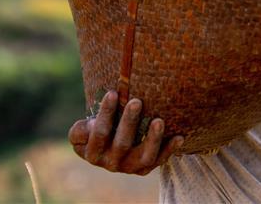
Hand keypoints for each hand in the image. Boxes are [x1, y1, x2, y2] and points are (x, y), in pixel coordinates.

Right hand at [68, 91, 183, 174]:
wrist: (110, 149)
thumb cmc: (100, 130)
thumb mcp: (83, 132)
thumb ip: (81, 130)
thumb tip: (88, 125)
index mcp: (93, 153)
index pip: (99, 133)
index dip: (105, 114)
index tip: (112, 93)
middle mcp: (112, 163)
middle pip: (122, 144)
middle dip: (129, 122)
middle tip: (137, 101)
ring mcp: (131, 166)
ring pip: (144, 156)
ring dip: (152, 139)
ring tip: (159, 121)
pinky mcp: (146, 168)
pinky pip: (160, 160)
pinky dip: (170, 149)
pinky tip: (180, 137)